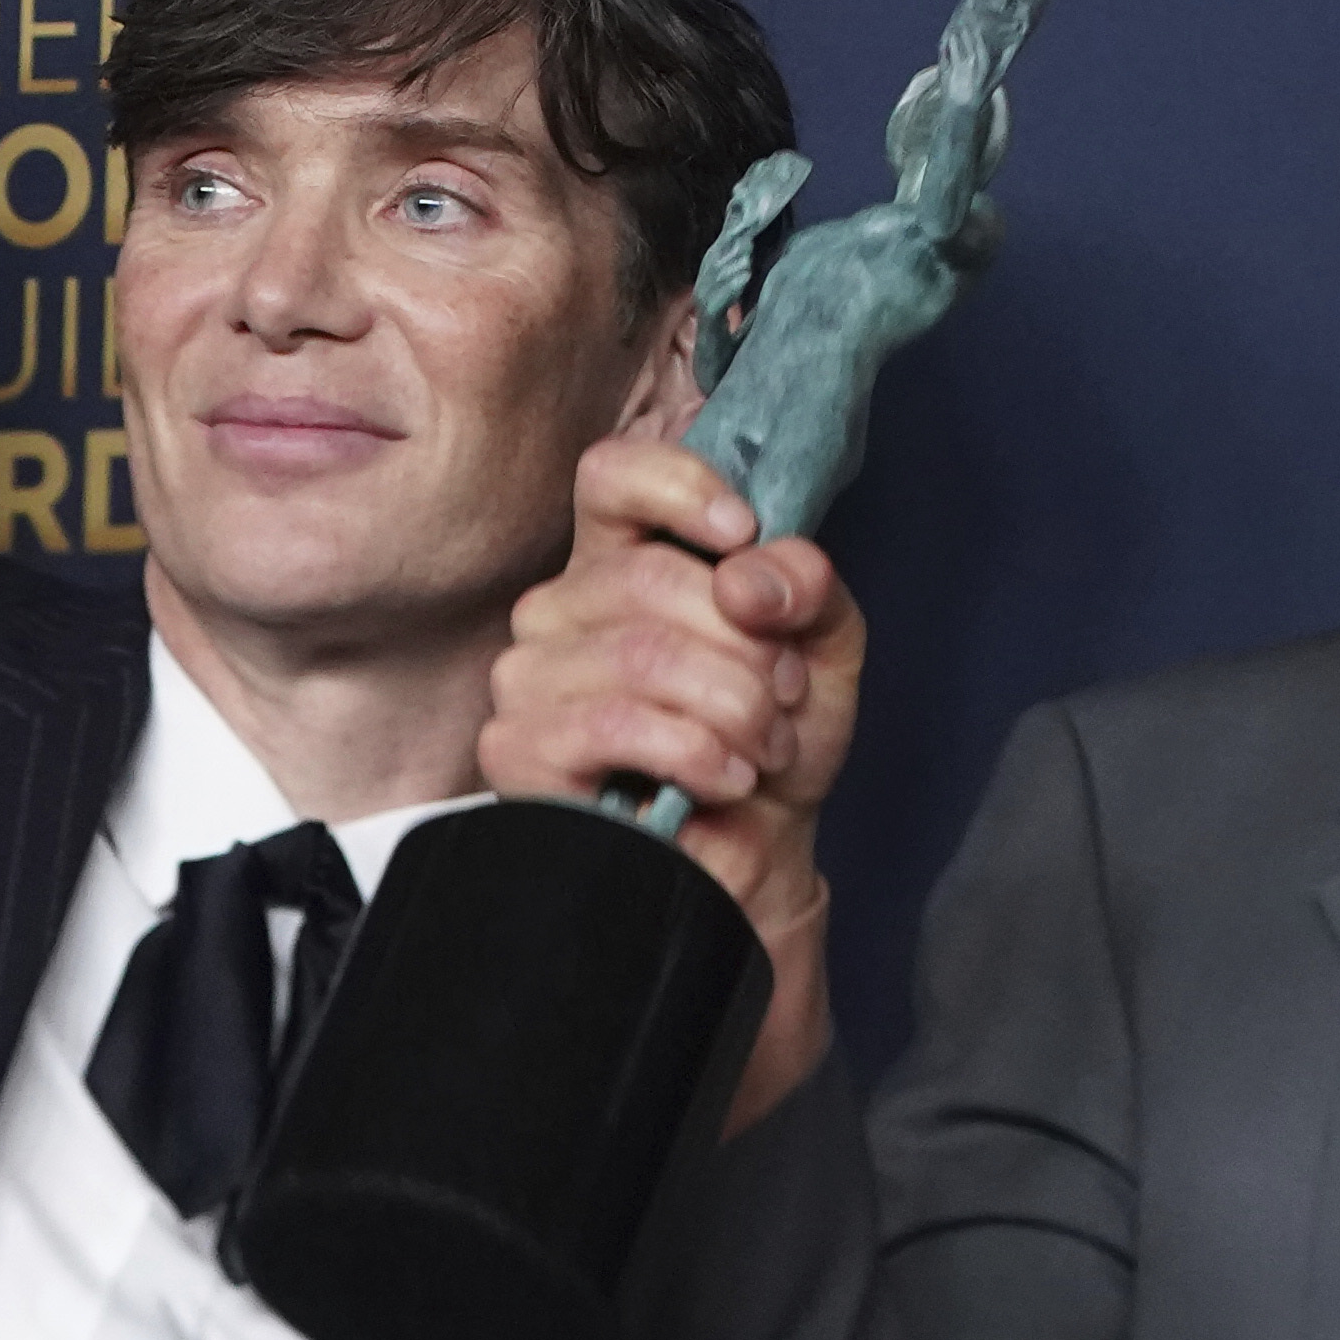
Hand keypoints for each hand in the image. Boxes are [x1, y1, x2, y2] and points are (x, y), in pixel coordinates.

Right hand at [479, 434, 859, 1127]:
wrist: (754, 863)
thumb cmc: (771, 749)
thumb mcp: (822, 650)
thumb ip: (808, 588)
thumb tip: (751, 576)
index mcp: (623, 563)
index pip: (611, 475)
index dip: (678, 487)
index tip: (742, 532)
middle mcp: (561, 610)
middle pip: (648, 577)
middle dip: (748, 643)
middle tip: (788, 697)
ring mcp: (528, 679)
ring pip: (640, 653)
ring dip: (735, 706)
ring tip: (767, 748)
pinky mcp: (518, 749)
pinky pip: (612, 722)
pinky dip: (694, 751)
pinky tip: (726, 778)